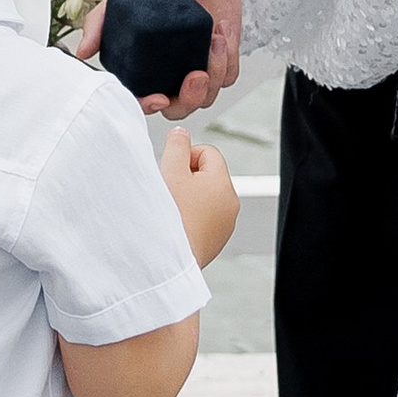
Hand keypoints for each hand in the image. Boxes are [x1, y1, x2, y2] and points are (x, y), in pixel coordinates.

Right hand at [76, 0, 242, 115]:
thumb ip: (99, 23)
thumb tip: (82, 52)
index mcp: (146, 66)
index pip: (144, 99)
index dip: (149, 106)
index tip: (159, 98)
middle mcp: (170, 71)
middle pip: (180, 107)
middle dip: (189, 98)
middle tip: (195, 74)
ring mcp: (198, 65)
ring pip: (208, 94)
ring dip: (214, 71)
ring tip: (213, 38)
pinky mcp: (223, 57)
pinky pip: (229, 74)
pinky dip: (228, 57)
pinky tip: (221, 29)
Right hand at [160, 125, 239, 264]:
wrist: (167, 262)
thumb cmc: (170, 219)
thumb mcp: (169, 172)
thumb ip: (176, 146)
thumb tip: (182, 134)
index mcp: (223, 184)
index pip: (208, 152)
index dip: (185, 156)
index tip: (170, 172)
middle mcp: (230, 204)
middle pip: (207, 175)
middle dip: (186, 177)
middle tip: (168, 191)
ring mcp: (225, 224)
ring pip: (205, 197)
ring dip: (188, 197)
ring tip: (172, 210)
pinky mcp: (216, 241)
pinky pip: (204, 218)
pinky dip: (191, 217)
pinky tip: (176, 225)